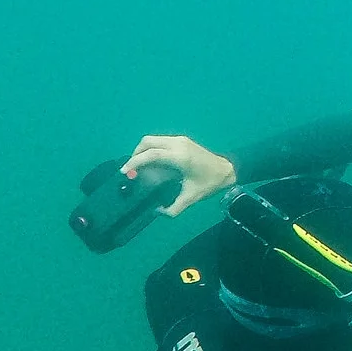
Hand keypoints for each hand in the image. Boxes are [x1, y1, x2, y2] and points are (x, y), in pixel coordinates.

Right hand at [120, 135, 235, 215]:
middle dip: (135, 154)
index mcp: (180, 157)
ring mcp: (180, 139)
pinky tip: (150, 162)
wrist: (227, 169)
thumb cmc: (209, 184)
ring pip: (153, 139)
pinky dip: (151, 149)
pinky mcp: (181, 140)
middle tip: (130, 170)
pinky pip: (160, 141)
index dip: (135, 162)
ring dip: (142, 151)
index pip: (151, 154)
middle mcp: (178, 144)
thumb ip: (173, 209)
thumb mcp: (191, 198)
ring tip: (138, 167)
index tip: (125, 172)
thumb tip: (157, 211)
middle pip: (148, 142)